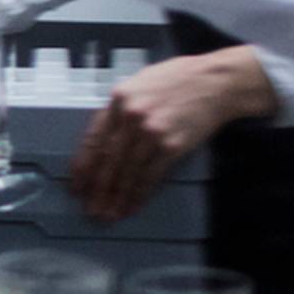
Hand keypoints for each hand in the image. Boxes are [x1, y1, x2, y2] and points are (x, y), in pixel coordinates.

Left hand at [67, 47, 277, 221]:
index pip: (93, 138)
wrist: (216, 82)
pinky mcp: (171, 146)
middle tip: (90, 209)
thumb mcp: (141, 82)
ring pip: (127, 172)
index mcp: (119, 98)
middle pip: (107, 159)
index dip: (83, 166)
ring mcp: (151, 132)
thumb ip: (121, 108)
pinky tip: (132, 206)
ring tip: (108, 215)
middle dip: (97, 188)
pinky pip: (150, 176)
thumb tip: (105, 138)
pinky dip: (139, 194)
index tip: (77, 185)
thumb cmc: (180, 79)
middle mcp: (131, 115)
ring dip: (116, 197)